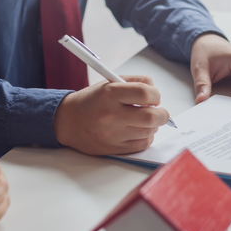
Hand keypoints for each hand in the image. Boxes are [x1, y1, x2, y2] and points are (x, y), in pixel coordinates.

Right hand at [53, 75, 168, 154]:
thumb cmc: (93, 100)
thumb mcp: (110, 82)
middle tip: (158, 112)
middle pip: (151, 117)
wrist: (68, 121)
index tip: (154, 98)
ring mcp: (112, 134)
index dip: (156, 95)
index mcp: (110, 93)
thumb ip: (136, 82)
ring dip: (153, 125)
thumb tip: (156, 95)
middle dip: (162, 114)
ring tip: (143, 120)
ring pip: (149, 131)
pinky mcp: (114, 148)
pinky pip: (142, 144)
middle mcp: (111, 114)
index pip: (145, 93)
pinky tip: (138, 131)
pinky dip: (146, 137)